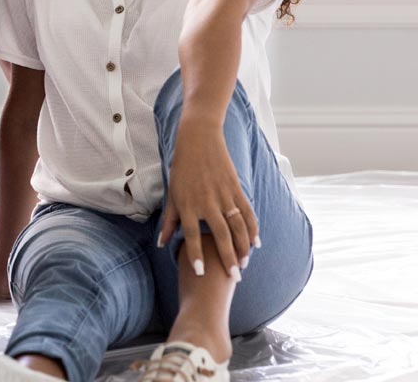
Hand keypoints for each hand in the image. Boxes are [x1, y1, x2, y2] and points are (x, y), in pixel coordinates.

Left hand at [158, 125, 258, 279]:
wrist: (199, 140)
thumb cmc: (182, 169)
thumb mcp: (172, 194)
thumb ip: (169, 221)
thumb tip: (162, 244)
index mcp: (188, 204)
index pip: (191, 235)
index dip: (196, 254)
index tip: (201, 273)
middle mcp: (206, 202)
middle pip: (220, 236)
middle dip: (227, 258)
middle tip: (234, 277)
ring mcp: (224, 196)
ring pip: (237, 227)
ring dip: (243, 247)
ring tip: (244, 264)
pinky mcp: (237, 189)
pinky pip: (247, 213)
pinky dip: (253, 229)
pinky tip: (256, 243)